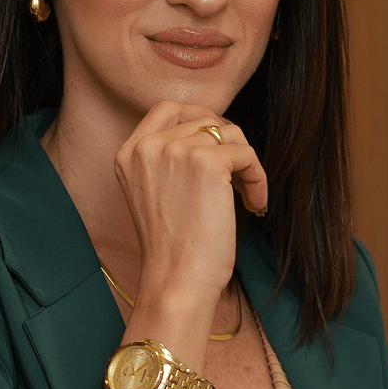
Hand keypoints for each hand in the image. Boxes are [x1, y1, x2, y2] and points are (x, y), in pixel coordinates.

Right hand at [113, 100, 267, 300]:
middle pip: (204, 118)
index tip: (217, 143)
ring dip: (246, 163)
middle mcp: (149, 146)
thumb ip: (166, 159)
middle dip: (228, 143)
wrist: (176, 281)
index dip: (199, 117)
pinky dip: (258, 177)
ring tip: (247, 194)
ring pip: (230, 134)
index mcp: (129, 152)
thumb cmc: (171, 246)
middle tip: (237, 172)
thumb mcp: (152, 192)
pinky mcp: (207, 162)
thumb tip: (212, 130)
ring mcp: (176, 150)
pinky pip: (246, 154)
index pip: (167, 108)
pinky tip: (255, 203)